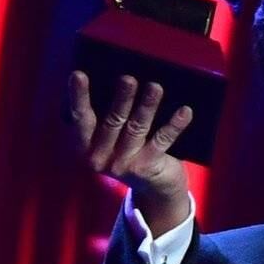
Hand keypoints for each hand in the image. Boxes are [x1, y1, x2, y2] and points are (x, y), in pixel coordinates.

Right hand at [66, 71, 192, 233]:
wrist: (154, 189)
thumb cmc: (129, 152)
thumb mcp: (112, 140)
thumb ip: (108, 118)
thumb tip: (119, 80)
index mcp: (85, 146)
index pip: (80, 117)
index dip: (78, 96)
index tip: (79, 74)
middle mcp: (100, 157)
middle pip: (112, 121)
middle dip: (122, 98)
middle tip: (128, 78)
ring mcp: (124, 164)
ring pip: (137, 128)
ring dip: (147, 106)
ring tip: (156, 87)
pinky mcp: (148, 167)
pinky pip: (162, 141)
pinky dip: (174, 125)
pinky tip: (185, 111)